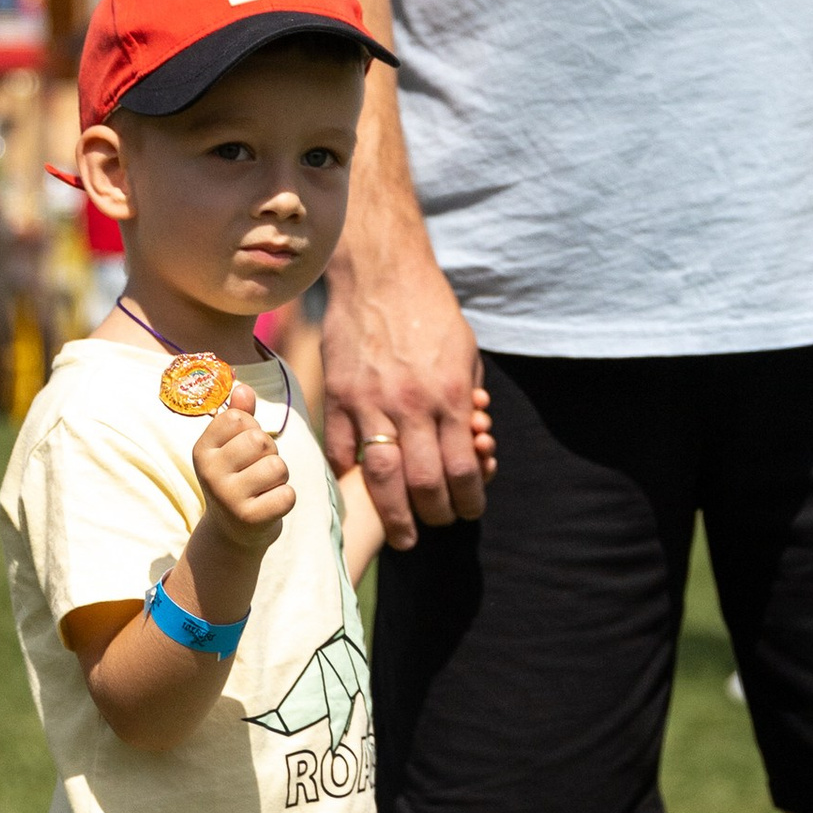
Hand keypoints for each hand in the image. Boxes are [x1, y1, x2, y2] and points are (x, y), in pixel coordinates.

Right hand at [194, 382, 293, 552]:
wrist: (233, 532)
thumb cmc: (237, 477)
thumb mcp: (231, 445)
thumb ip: (239, 414)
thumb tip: (243, 388)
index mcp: (202, 450)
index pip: (239, 418)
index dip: (251, 428)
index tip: (243, 448)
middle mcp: (210, 474)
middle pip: (260, 441)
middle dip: (269, 453)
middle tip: (257, 470)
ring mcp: (228, 498)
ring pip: (277, 467)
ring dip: (279, 477)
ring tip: (263, 488)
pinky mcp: (250, 520)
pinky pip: (287, 494)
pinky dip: (285, 498)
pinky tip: (268, 505)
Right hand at [322, 257, 487, 550]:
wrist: (382, 275)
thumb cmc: (430, 312)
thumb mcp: (465, 354)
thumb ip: (467, 401)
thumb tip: (471, 442)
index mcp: (450, 395)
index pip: (464, 468)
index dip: (470, 499)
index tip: (469, 510)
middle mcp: (412, 405)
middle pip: (424, 483)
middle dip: (434, 515)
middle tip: (434, 526)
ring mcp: (371, 403)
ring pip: (382, 476)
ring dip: (394, 515)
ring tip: (403, 536)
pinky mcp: (340, 396)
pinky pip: (344, 450)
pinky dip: (354, 475)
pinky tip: (363, 488)